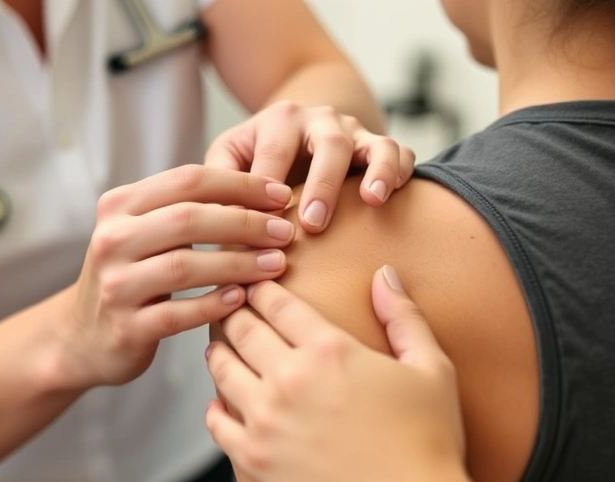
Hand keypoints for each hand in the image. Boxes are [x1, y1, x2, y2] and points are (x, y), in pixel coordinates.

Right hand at [56, 165, 297, 389]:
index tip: (280, 195)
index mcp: (119, 206)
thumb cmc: (132, 277)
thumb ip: (187, 211)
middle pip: (188, 219)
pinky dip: (214, 305)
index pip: (188, 181)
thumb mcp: (145, 233)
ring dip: (237, 264)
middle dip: (245, 222)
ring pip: (184, 265)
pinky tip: (242, 299)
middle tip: (285, 232)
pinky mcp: (125, 327)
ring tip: (276, 265)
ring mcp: (115, 284)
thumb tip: (263, 195)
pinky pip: (178, 314)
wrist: (80, 337)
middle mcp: (111, 239)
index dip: (240, 184)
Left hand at [204, 101, 415, 231]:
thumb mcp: (230, 157)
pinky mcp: (381, 146)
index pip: (272, 155)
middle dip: (322, 185)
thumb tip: (214, 223)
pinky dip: (399, 172)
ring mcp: (355, 132)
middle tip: (314, 224)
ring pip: (374, 144)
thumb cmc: (257, 155)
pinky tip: (391, 198)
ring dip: (375, 171)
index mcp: (278, 122)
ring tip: (372, 200)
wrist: (298, 127)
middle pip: (328, 145)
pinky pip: (401, 154)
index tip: (262, 228)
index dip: (267, 190)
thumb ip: (218, 182)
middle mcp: (321, 121)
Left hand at [205, 266, 465, 481]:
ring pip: (221, 369)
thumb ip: (404, 316)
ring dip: (219, 352)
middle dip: (234, 312)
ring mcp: (265, 418)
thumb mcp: (431, 368)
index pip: (277, 302)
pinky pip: (216, 422)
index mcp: (329, 349)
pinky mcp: (254, 457)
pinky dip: (215, 407)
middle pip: (241, 329)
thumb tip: (385, 275)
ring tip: (221, 348)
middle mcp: (289, 377)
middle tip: (229, 307)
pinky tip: (222, 402)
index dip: (262, 288)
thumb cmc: (427, 442)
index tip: (255, 283)